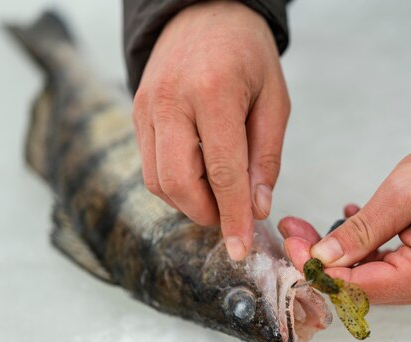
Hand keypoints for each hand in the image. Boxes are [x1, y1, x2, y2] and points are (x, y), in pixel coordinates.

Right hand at [133, 0, 289, 259]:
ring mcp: (145, 106)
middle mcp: (170, 101)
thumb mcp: (274, 101)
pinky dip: (175, 182)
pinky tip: (200, 175)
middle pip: (178, 184)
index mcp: (213, 94)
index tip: (241, 249)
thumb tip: (258, 207)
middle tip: (232, 217)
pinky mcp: (135, 111)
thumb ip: (266, 157)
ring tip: (219, 195)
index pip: (222, 173)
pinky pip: (150, 164)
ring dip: (189, 202)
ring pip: (158, 180)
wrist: (204, 12)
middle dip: (206, 214)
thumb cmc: (248, 55)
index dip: (233, 217)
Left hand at [279, 129, 410, 304]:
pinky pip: (384, 262)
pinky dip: (361, 245)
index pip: (355, 287)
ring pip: (367, 274)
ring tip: (307, 225)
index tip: (290, 242)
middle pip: (358, 284)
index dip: (317, 268)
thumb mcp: (404, 193)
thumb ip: (360, 230)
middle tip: (293, 230)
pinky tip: (348, 218)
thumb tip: (323, 258)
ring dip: (337, 250)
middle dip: (321, 258)